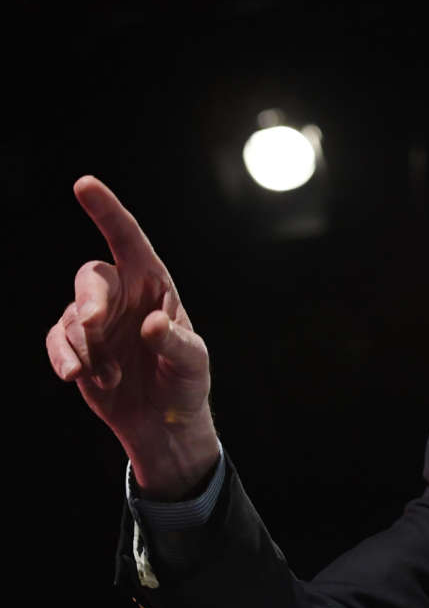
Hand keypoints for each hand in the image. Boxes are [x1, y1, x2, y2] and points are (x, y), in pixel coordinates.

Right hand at [46, 176, 218, 499]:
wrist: (165, 423)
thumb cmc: (185, 383)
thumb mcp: (192, 363)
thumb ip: (174, 342)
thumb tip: (151, 324)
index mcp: (154, 286)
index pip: (128, 240)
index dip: (107, 211)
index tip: (84, 184)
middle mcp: (122, 297)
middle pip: (91, 278)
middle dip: (90, 300)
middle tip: (94, 325)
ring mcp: (96, 321)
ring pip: (71, 317)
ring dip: (86, 348)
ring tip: (112, 377)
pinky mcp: (77, 347)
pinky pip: (56, 341)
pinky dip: (65, 358)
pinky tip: (79, 377)